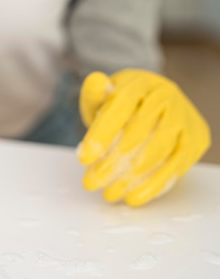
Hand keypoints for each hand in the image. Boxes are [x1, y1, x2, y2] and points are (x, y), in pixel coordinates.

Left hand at [77, 69, 210, 206]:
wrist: (154, 101)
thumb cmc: (122, 102)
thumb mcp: (103, 95)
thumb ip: (95, 92)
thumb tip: (95, 81)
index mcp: (140, 84)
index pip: (120, 108)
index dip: (101, 135)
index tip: (83, 159)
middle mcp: (166, 97)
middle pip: (140, 132)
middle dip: (112, 161)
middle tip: (91, 183)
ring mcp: (183, 118)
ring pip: (160, 150)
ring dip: (133, 177)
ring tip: (110, 194)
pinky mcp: (195, 139)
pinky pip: (177, 165)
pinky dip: (155, 185)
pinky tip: (134, 198)